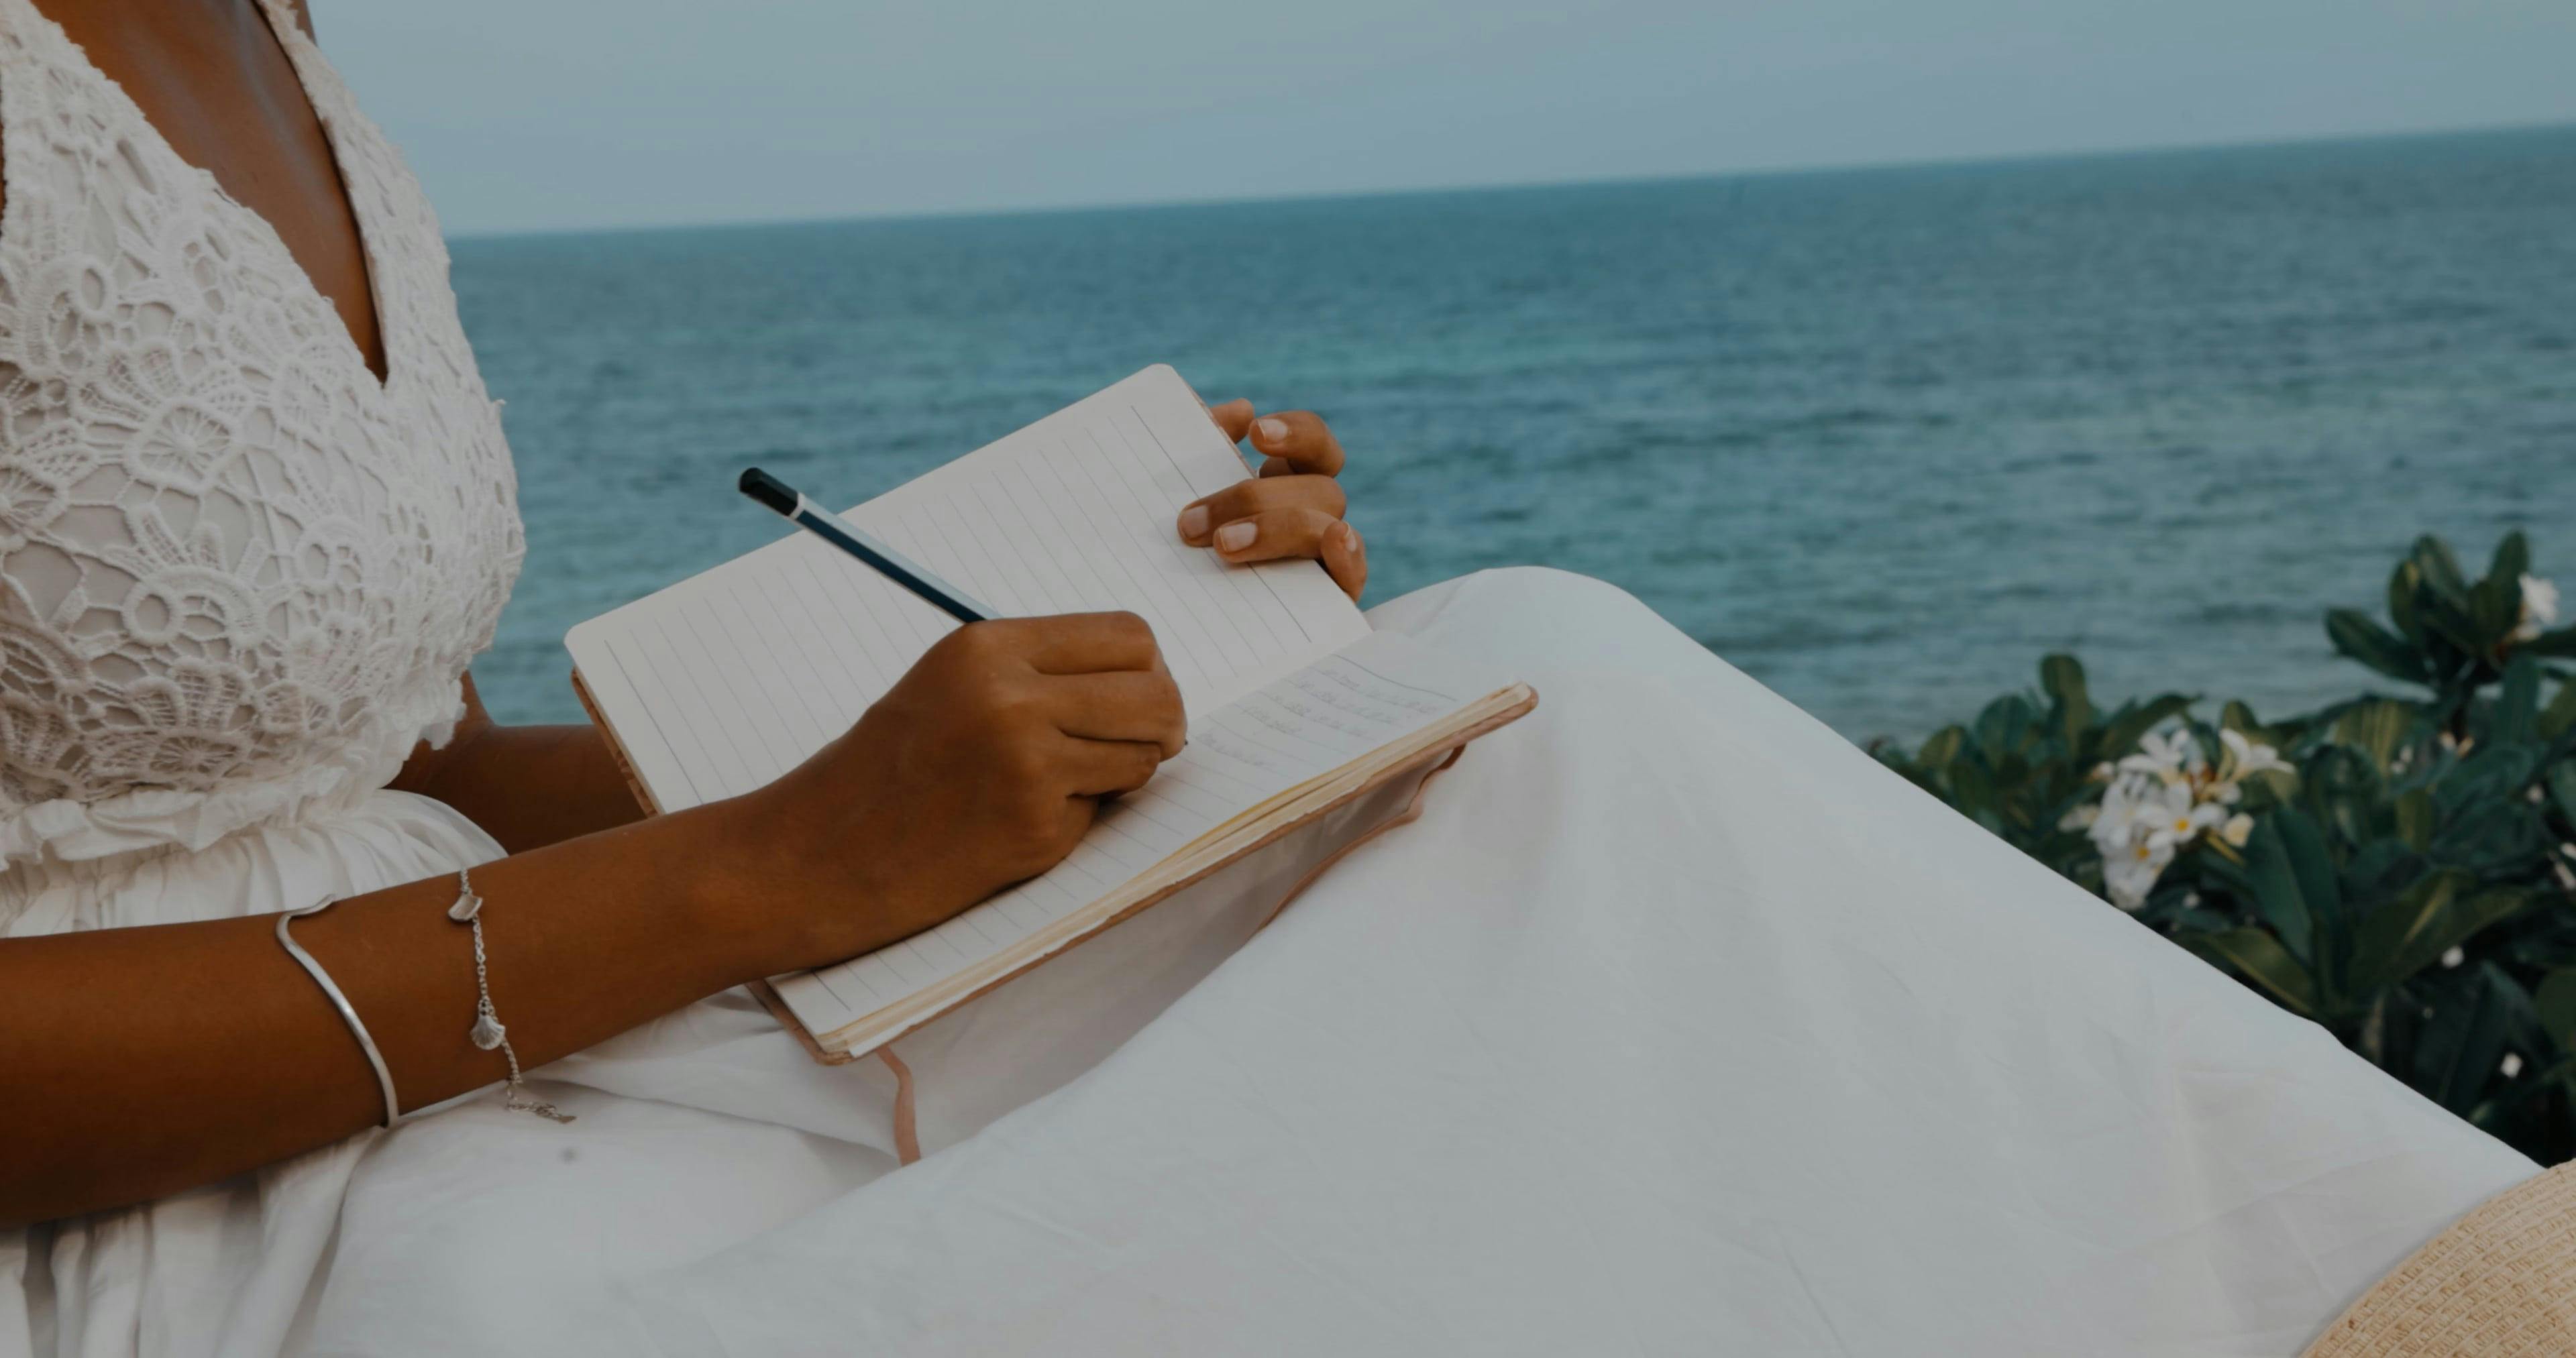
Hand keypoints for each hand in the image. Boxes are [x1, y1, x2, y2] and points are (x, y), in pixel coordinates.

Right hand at [726, 613, 1184, 969]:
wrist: (815, 855)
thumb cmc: (886, 772)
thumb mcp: (951, 685)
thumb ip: (1039, 672)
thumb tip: (1149, 678)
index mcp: (988, 646)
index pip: (1129, 636)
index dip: (1151, 670)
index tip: (1138, 699)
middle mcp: (1010, 695)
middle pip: (1156, 692)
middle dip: (1162, 724)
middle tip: (1141, 748)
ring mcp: (1025, 763)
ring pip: (1144, 755)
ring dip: (1121, 774)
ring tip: (1058, 787)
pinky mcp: (1032, 827)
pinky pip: (1103, 813)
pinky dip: (1076, 822)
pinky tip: (1014, 826)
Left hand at [1177, 401, 1366, 599]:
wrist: (1168, 637)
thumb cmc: (1178, 551)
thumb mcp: (1179, 496)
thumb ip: (1203, 446)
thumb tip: (1239, 409)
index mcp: (1288, 484)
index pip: (1314, 443)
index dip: (1296, 432)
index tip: (1255, 432)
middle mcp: (1314, 517)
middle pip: (1318, 488)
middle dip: (1255, 498)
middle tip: (1194, 522)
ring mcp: (1324, 561)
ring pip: (1329, 528)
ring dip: (1278, 530)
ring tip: (1222, 547)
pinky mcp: (1327, 604)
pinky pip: (1354, 580)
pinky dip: (1350, 559)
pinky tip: (1334, 545)